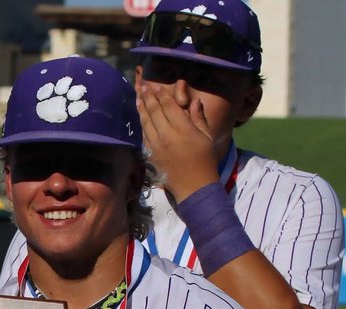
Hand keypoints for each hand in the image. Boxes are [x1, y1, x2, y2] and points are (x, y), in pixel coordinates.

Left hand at [136, 81, 220, 201]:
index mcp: (183, 129)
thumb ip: (199, 118)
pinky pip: (144, 136)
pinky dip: (142, 125)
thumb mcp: (207, 137)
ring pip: (146, 123)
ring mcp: (157, 146)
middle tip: (143, 87)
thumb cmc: (205, 160)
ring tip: (138, 97)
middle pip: (154, 112)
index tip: (156, 86)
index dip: (161, 95)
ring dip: (142, 109)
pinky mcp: (151, 155)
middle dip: (148, 98)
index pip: (169, 107)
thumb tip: (194, 101)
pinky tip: (140, 118)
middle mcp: (167, 135)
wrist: (194, 186)